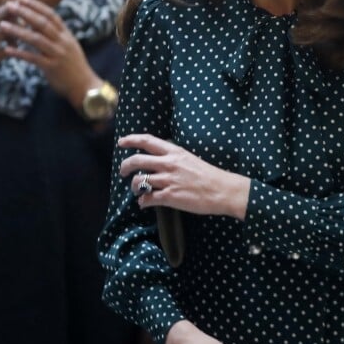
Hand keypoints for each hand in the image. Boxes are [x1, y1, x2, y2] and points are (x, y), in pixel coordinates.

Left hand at [0, 0, 101, 107]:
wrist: (85, 86)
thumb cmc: (74, 66)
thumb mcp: (68, 46)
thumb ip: (54, 35)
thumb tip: (35, 23)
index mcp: (67, 35)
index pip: (51, 15)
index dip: (36, 5)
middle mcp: (63, 42)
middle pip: (43, 23)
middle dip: (24, 13)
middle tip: (8, 5)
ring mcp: (58, 54)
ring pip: (36, 39)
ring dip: (18, 31)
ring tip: (2, 25)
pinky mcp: (52, 68)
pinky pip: (33, 58)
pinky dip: (20, 53)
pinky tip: (7, 50)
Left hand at [118, 134, 250, 219]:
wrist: (221, 190)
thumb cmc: (208, 175)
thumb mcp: (189, 159)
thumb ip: (173, 158)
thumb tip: (159, 161)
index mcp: (175, 152)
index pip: (148, 141)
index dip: (132, 140)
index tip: (122, 142)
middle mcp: (169, 164)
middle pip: (137, 160)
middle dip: (125, 166)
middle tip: (123, 172)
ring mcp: (168, 180)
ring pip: (139, 181)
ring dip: (134, 187)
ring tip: (137, 191)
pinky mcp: (170, 197)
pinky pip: (148, 198)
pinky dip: (143, 202)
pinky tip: (145, 203)